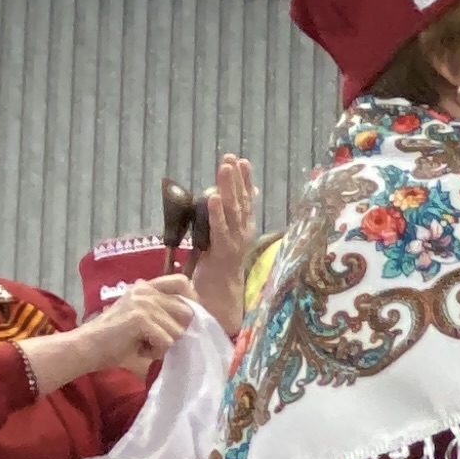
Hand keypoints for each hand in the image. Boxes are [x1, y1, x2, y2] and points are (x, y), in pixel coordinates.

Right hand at [28, 273, 197, 391]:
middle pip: (187, 312)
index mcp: (145, 287)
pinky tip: (138, 350)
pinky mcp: (141, 319)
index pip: (182, 283)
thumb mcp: (139, 318)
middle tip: (153, 339)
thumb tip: (193, 315)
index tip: (182, 321)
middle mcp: (146, 290)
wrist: (86, 348)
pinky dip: (155, 352)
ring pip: (178, 331)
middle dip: (175, 332)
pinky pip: (167, 341)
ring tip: (142, 345)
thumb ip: (160, 311)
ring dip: (163, 345)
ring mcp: (144, 303)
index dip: (191, 301)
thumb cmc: (113, 339)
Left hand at [189, 152, 258, 329]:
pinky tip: (212, 197)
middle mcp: (243, 234)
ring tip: (225, 168)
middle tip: (230, 158)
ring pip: (232, 211)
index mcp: (244, 230)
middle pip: (241, 201)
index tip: (241, 161)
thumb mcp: (224, 240)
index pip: (247, 200)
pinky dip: (216, 213)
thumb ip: (228, 220)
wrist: (220, 300)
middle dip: (236, 179)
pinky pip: (219, 230)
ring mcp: (235, 244)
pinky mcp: (222, 253)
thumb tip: (236, 199)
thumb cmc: (218, 269)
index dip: (245, 180)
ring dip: (228, 188)